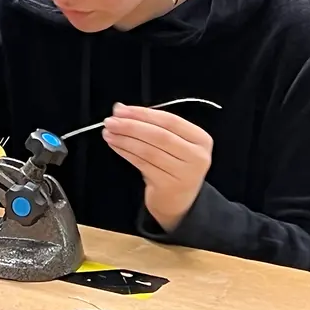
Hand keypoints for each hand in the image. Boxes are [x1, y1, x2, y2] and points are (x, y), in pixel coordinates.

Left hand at [103, 104, 212, 231]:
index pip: (170, 120)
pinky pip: (143, 164)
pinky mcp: (169, 185)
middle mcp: (197, 156)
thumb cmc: (173, 164)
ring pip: (149, 150)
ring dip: (124, 139)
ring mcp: (185, 173)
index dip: (143, 113)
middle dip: (131, 126)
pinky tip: (115, 145)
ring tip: (108, 133)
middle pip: (159, 135)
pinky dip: (126, 152)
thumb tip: (120, 108)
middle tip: (109, 121)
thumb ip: (150, 123)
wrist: (179, 201)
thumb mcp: (171, 142)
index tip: (121, 110)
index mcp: (201, 139)